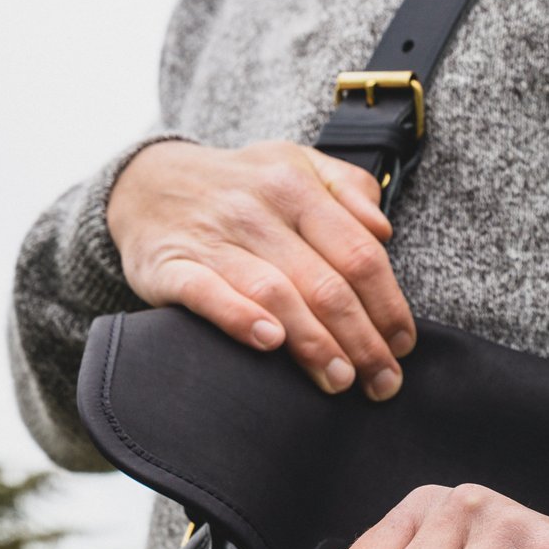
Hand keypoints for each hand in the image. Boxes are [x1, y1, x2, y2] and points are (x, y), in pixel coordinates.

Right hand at [106, 139, 415, 398]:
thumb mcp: (296, 165)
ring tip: (340, 381)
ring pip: (278, 294)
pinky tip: (269, 344)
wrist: (145, 183)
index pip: (360, 255)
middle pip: (327, 284)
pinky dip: (240, 318)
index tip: (403, 346)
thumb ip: (347, 189)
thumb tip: (384, 230)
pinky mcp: (173, 266)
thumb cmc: (239, 188)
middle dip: (363, 341)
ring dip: (315, 344)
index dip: (389, 306)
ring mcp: (214, 238)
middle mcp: (258, 209)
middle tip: (382, 383)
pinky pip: (210, 294)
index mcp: (297, 186)